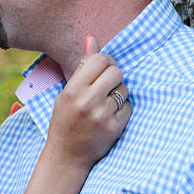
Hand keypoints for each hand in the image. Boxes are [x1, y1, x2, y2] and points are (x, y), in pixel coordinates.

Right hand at [46, 35, 130, 170]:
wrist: (67, 155)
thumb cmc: (65, 120)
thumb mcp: (66, 92)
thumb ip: (82, 67)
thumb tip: (91, 39)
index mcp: (72, 89)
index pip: (99, 60)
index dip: (105, 61)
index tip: (102, 69)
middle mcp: (87, 101)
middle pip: (116, 72)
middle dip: (114, 76)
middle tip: (106, 85)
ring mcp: (102, 115)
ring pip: (124, 89)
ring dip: (119, 93)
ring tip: (105, 102)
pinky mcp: (115, 127)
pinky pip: (128, 106)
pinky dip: (122, 108)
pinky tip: (110, 115)